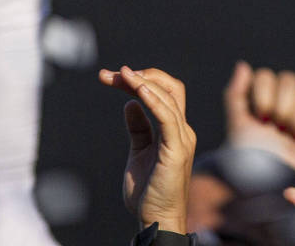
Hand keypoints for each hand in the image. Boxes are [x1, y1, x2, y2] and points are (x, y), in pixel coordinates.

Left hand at [101, 64, 195, 231]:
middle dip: (142, 75)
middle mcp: (183, 130)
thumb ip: (138, 128)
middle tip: (113, 74)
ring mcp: (182, 139)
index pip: (162, 93)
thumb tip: (130, 103)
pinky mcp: (177, 150)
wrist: (156, 219)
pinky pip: (168, 117)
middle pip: (169, 88)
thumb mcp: (138, 153)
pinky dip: (153, 100)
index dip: (138, 81)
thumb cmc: (148, 192)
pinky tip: (137, 91)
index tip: (112, 77)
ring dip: (143, 82)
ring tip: (121, 75)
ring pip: (168, 97)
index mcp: (174, 130)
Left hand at [224, 60, 294, 186]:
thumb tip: (243, 65)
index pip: (267, 77)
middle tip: (277, 130)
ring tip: (292, 139)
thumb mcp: (238, 125)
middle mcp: (287, 106)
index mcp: (265, 103)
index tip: (260, 119)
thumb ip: (236, 93)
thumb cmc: (253, 161)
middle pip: (289, 79)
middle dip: (281, 106)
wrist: (276, 186)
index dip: (263, 95)